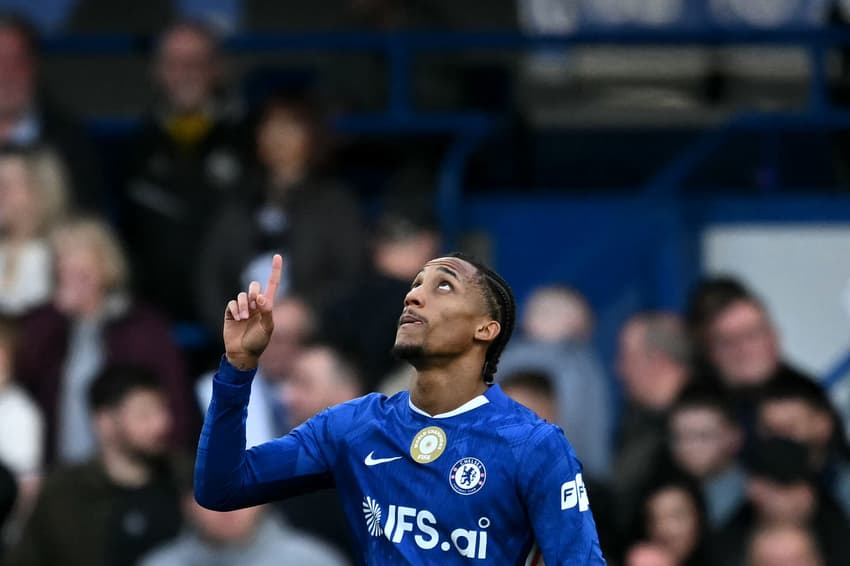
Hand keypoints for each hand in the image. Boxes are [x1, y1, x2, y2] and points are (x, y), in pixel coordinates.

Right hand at [223, 254, 281, 369]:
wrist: (242, 354)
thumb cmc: (258, 343)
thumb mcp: (267, 328)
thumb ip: (267, 312)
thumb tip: (261, 297)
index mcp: (267, 306)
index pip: (272, 284)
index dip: (275, 270)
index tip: (278, 256)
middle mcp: (255, 304)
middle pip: (254, 286)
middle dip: (254, 291)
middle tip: (254, 303)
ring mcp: (243, 308)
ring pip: (242, 294)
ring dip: (244, 304)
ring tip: (244, 317)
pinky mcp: (231, 312)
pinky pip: (232, 302)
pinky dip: (235, 308)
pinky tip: (238, 318)